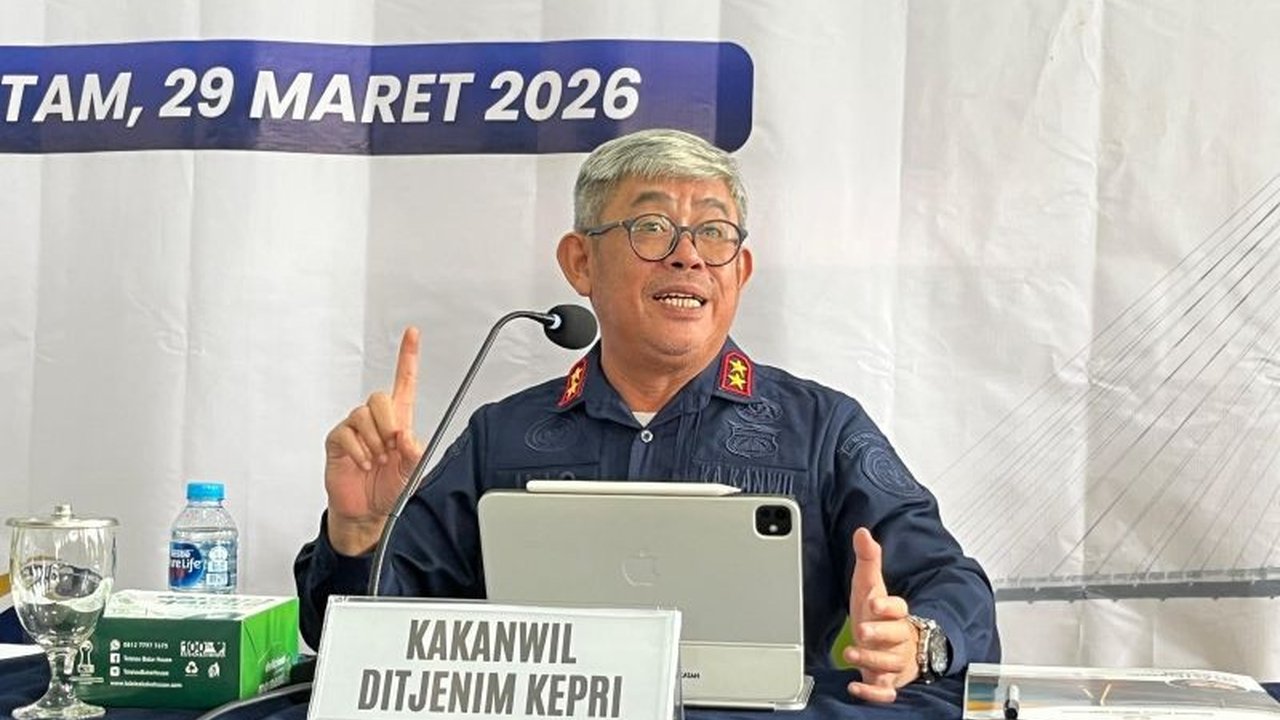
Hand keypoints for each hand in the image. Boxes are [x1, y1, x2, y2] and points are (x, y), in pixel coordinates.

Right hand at [323, 327, 424, 555]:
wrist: (367, 512)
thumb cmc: (389, 488)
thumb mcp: (413, 473)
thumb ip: (415, 453)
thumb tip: (407, 437)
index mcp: (399, 421)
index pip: (404, 382)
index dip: (407, 357)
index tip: (412, 334)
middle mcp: (377, 420)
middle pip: (380, 397)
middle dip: (388, 422)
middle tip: (392, 446)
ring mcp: (355, 429)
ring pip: (363, 415)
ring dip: (374, 441)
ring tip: (377, 460)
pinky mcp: (338, 440)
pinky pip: (347, 433)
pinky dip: (359, 451)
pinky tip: (364, 463)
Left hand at [843, 527, 919, 702]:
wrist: (891, 647)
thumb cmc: (879, 616)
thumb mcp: (870, 587)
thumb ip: (868, 560)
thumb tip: (862, 532)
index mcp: (897, 616)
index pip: (899, 609)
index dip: (888, 606)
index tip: (873, 602)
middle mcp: (899, 640)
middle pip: (896, 637)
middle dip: (880, 634)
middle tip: (862, 631)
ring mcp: (895, 663)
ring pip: (890, 664)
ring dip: (871, 661)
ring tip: (851, 654)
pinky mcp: (888, 683)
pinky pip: (886, 693)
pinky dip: (873, 693)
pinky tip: (856, 688)